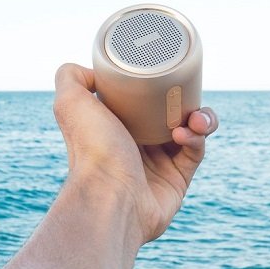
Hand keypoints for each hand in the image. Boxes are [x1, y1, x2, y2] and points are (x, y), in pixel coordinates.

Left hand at [53, 62, 218, 244]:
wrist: (110, 198)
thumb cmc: (91, 150)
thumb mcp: (70, 103)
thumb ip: (69, 76)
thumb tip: (92, 70)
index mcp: (114, 125)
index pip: (143, 99)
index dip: (158, 85)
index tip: (168, 73)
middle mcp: (135, 144)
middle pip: (170, 113)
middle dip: (186, 100)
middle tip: (189, 95)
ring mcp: (157, 163)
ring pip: (189, 131)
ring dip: (199, 119)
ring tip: (195, 119)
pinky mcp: (177, 180)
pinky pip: (195, 152)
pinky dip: (196, 139)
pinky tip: (185, 135)